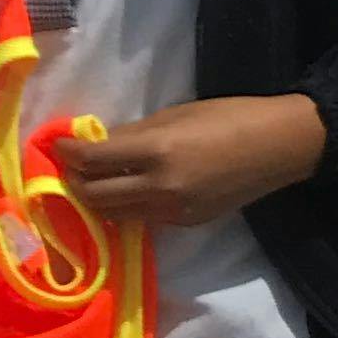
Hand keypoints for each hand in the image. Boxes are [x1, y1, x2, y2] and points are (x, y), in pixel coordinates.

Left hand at [51, 94, 324, 227]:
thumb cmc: (230, 117)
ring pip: (114, 214)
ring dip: (97, 199)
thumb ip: (133, 134)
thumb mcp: (175, 115)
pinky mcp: (185, 223)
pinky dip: (125, 207)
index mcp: (157, 150)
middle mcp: (160, 187)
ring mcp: (173, 210)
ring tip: (93, 182)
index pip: (93, 161)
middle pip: (95, 195)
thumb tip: (97, 145)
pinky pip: (141, 219)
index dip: (67, 153)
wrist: (279, 148)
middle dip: (75, 181)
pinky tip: (127, 192)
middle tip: (70, 167)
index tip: (58, 145)